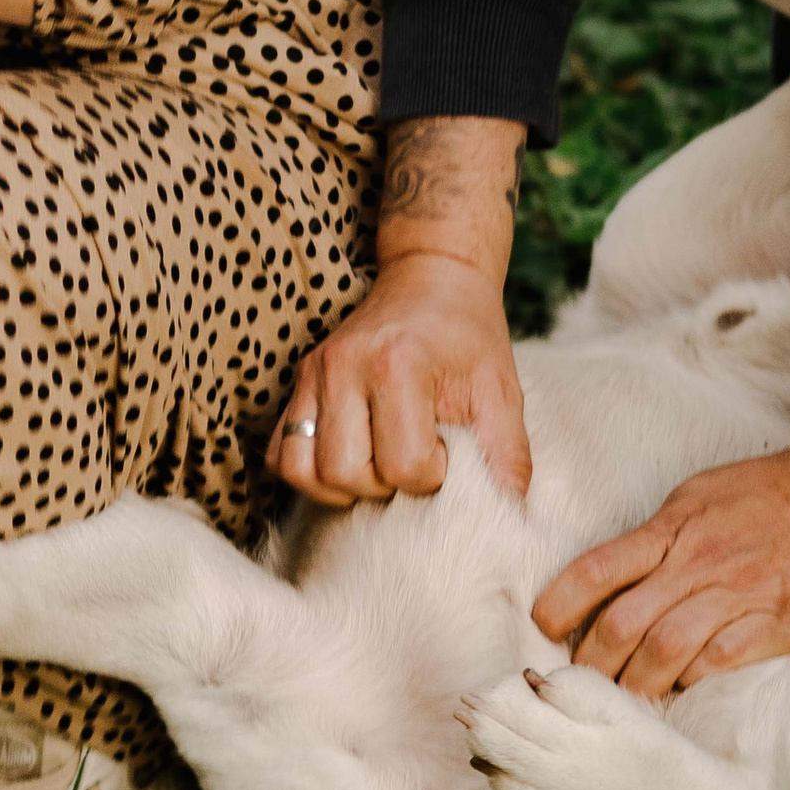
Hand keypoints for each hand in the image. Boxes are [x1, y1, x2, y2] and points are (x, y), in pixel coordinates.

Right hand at [271, 251, 532, 505]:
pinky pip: (279, 454)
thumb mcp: (499, 389)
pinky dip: (309, 471)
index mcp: (398, 363)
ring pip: (301, 470)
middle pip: (344, 473)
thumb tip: (510, 512)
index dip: (431, 475)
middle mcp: (344, 364)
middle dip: (383, 485)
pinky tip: (348, 457)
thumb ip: (507, 453)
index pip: (403, 465)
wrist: (431, 277)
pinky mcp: (297, 382)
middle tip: (412, 460)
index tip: (446, 449)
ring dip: (341, 485)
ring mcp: (313, 372)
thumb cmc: (467, 336)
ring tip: (377, 464)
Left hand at [535, 447, 789, 692]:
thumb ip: (655, 537)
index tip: (545, 629)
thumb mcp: (697, 497)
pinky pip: (719, 663)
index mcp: (671, 530)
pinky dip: (691, 684)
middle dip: (592, 664)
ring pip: (665, 651)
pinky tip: (679, 695)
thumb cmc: (768, 495)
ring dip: (636, 686)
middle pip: (622, 624)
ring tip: (624, 702)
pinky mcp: (776, 624)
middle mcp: (698, 563)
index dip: (559, 605)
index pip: (596, 570)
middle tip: (579, 685)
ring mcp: (738, 595)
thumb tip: (612, 575)